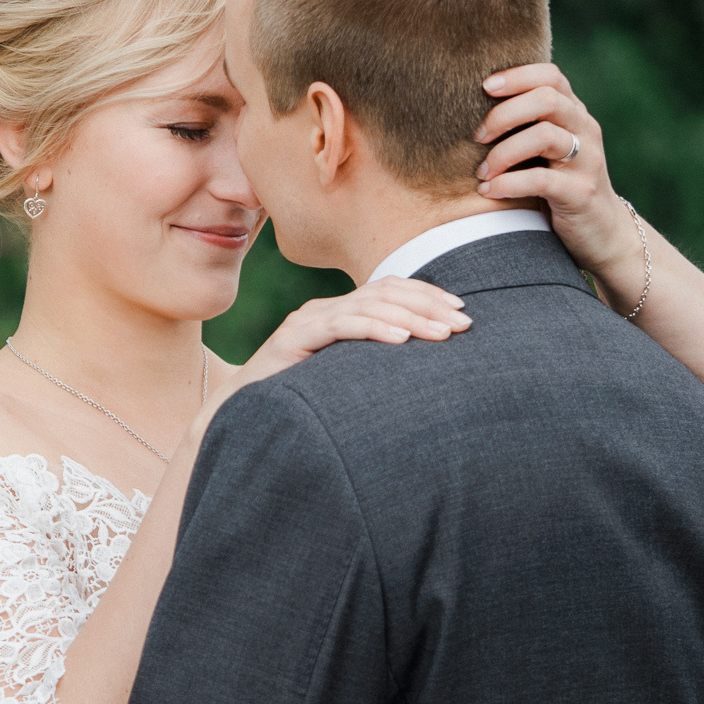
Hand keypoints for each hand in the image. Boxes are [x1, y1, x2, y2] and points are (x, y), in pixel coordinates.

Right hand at [227, 278, 470, 393]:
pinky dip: (374, 329)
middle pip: (385, 293)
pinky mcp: (293, 338)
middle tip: (464, 324)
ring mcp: (307, 320)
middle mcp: (324, 308)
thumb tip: (424, 370)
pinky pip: (341, 326)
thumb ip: (372, 365)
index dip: (427, 295)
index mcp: (339, 312)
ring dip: (410, 318)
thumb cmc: (296, 400)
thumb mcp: (344, 377)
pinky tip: (401, 339)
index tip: (461, 310)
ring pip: (368, 306)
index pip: (390, 290)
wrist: (240, 414)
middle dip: (429, 305)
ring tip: (441, 333)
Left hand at [473, 63, 644, 291]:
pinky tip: (488, 191)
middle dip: (503, 114)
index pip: (550, 76)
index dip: (517, 76)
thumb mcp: (545, 151)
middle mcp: (585, 130)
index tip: (484, 87)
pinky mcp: (581, 193)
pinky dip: (508, 183)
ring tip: (481, 172)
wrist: (602, 233)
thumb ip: (525, 126)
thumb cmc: (559, 187)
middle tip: (477, 136)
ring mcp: (587, 161)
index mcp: (574, 114)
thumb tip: (470, 108)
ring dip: (503, 152)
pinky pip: (541, 179)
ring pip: (544, 136)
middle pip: (546, 99)